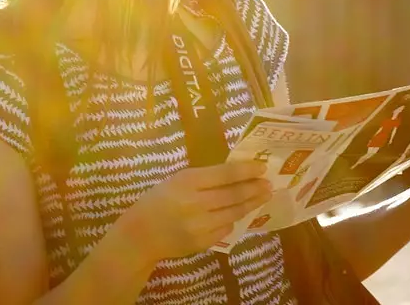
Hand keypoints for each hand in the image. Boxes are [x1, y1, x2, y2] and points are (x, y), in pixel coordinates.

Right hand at [122, 161, 272, 259]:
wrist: (140, 235)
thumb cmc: (158, 201)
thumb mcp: (176, 180)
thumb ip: (204, 177)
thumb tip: (237, 173)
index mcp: (187, 182)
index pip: (225, 174)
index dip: (247, 171)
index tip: (262, 167)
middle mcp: (195, 203)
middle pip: (234, 195)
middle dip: (255, 188)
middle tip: (270, 184)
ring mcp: (199, 225)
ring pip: (234, 213)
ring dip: (252, 204)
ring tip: (264, 196)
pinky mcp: (202, 242)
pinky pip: (226, 229)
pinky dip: (234, 220)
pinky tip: (241, 213)